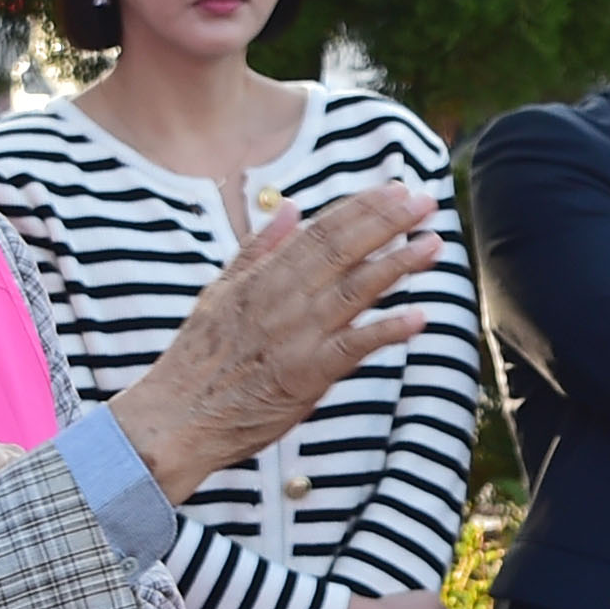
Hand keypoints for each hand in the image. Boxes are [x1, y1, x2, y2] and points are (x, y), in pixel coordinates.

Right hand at [112, 182, 441, 499]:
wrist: (176, 418)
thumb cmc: (198, 359)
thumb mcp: (220, 292)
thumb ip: (257, 249)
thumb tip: (291, 208)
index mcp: (262, 277)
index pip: (320, 231)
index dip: (362, 208)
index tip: (396, 191)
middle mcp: (283, 299)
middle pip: (343, 250)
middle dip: (387, 223)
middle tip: (425, 202)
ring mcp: (297, 335)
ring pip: (355, 290)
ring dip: (398, 266)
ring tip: (433, 244)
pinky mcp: (308, 374)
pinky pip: (354, 346)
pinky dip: (387, 330)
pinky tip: (419, 316)